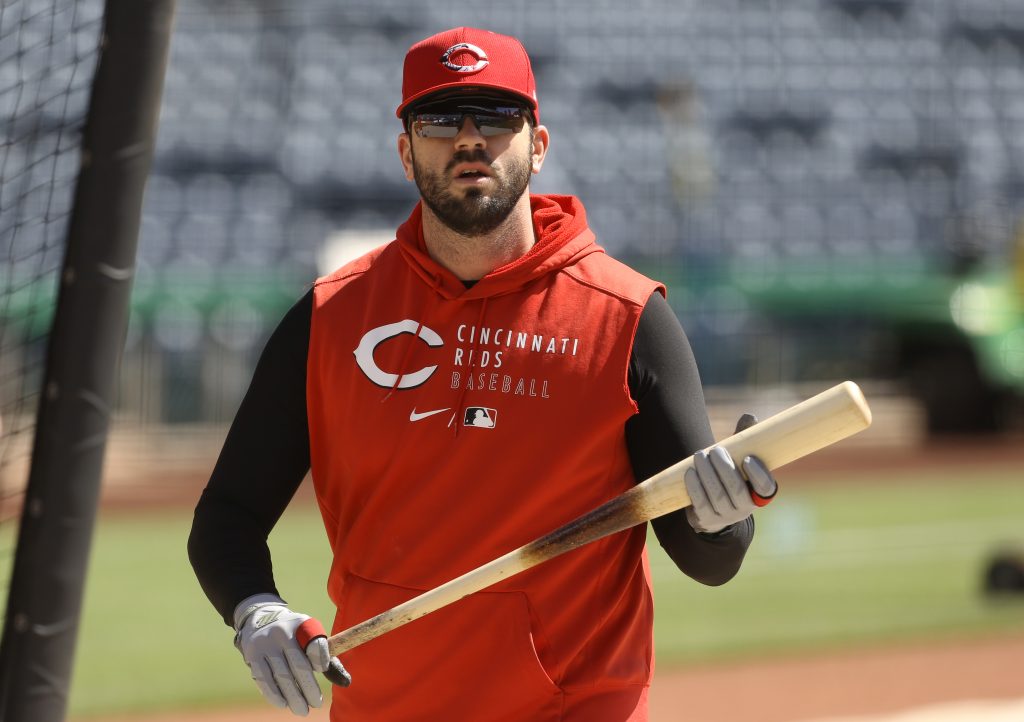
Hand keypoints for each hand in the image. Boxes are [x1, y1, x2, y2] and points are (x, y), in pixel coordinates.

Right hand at [233, 594, 350, 715]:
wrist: (260, 620)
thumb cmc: (293, 633)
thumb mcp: (309, 633)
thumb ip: (324, 655)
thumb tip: (345, 682)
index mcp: (301, 624)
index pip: (314, 641)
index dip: (321, 657)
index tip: (323, 670)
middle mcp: (282, 633)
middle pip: (298, 664)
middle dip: (309, 687)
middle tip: (317, 704)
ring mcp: (265, 644)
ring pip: (281, 675)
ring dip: (293, 696)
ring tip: (303, 710)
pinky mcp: (252, 655)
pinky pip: (264, 678)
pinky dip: (274, 693)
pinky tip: (283, 704)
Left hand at [684, 414, 778, 533]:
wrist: (711, 505)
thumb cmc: (729, 475)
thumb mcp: (739, 458)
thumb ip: (745, 440)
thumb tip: (750, 416)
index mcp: (759, 493)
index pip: (766, 488)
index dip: (759, 475)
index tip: (748, 459)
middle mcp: (746, 508)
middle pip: (737, 490)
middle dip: (724, 468)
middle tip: (715, 449)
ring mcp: (726, 517)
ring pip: (718, 496)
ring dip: (707, 474)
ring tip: (699, 455)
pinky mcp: (707, 520)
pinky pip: (701, 504)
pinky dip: (694, 487)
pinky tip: (689, 472)